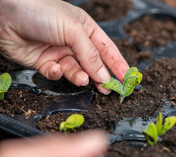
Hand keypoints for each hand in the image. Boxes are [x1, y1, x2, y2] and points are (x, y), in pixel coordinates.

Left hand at [0, 0, 129, 93]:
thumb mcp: (73, 30)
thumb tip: (104, 76)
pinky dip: (56, 74)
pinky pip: (56, 74)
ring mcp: (59, 53)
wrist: (3, 15)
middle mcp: (74, 42)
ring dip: (79, 76)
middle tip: (109, 89)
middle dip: (101, 76)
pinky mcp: (45, 63)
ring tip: (82, 79)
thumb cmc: (40, 12)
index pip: (107, 49)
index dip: (118, 64)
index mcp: (85, 28)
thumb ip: (90, 55)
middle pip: (94, 64)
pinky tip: (53, 68)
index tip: (128, 78)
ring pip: (76, 71)